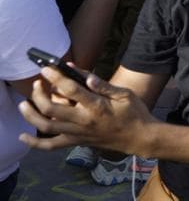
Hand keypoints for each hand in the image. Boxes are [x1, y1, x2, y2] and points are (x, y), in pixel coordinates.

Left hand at [19, 66, 152, 153]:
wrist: (139, 138)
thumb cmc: (134, 113)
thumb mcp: (124, 94)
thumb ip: (104, 85)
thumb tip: (86, 76)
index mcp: (97, 106)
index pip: (71, 90)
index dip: (56, 77)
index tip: (47, 69)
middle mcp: (84, 121)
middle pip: (51, 109)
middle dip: (39, 94)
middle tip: (38, 83)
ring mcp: (78, 133)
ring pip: (47, 127)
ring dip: (31, 115)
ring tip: (24, 104)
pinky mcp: (76, 142)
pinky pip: (51, 146)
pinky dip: (35, 143)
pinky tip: (23, 136)